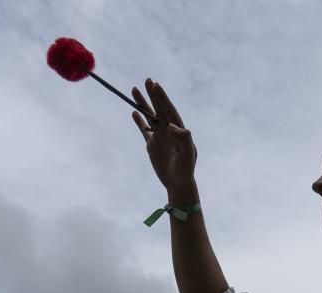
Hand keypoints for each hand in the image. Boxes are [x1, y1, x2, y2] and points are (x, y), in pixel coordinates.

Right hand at [131, 79, 197, 194]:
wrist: (178, 183)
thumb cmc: (186, 170)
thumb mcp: (188, 155)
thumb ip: (184, 139)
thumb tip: (175, 126)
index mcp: (178, 130)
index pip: (169, 110)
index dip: (162, 98)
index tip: (156, 85)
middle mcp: (169, 130)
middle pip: (159, 109)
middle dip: (153, 95)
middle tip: (147, 80)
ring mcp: (160, 136)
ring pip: (150, 116)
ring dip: (143, 104)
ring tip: (134, 90)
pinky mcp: (152, 145)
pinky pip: (144, 129)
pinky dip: (139, 121)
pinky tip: (134, 112)